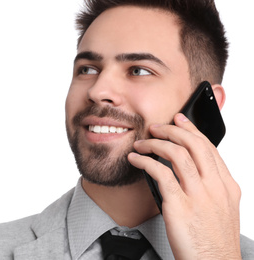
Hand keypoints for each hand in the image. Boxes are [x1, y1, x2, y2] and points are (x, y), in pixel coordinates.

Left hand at [128, 113, 240, 259]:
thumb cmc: (214, 241)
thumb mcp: (220, 210)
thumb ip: (209, 187)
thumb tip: (189, 169)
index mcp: (227, 186)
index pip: (209, 147)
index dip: (192, 130)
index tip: (179, 120)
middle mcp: (215, 187)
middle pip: (194, 145)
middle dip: (172, 130)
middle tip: (156, 126)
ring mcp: (199, 196)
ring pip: (177, 154)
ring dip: (156, 143)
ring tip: (141, 143)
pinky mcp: (179, 206)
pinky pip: (160, 174)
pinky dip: (145, 162)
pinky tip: (136, 159)